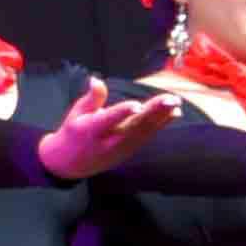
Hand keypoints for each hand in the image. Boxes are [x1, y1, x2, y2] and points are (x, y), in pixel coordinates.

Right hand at [34, 81, 190, 180]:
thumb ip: (91, 98)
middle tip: (170, 99)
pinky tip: (175, 113)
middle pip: (134, 126)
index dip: (123, 112)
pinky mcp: (131, 149)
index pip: (108, 120)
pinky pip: (148, 135)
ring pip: (145, 131)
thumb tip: (96, 79)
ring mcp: (122, 147)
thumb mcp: (75, 114)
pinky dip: (162, 123)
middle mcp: (109, 141)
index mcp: (91, 130)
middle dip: (153, 112)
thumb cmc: (73, 133)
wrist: (70, 165)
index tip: (137, 105)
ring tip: (175, 103)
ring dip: (162, 117)